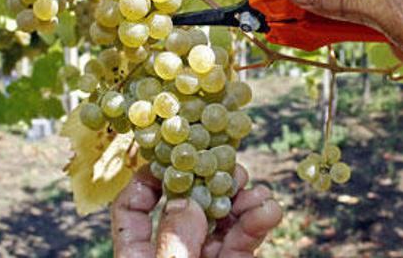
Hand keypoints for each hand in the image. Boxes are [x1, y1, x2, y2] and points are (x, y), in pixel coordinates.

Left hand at [111, 165, 282, 257]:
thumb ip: (175, 243)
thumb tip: (186, 201)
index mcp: (139, 253)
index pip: (132, 206)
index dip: (149, 176)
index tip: (176, 154)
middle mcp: (171, 251)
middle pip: (186, 204)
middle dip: (210, 181)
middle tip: (229, 168)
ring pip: (220, 218)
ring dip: (241, 199)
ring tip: (256, 193)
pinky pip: (243, 241)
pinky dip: (258, 222)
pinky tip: (270, 210)